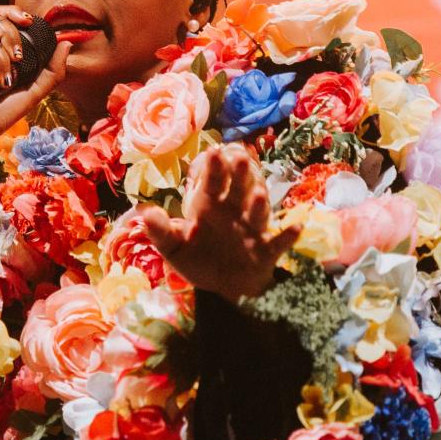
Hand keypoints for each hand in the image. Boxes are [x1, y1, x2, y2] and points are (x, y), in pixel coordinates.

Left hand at [140, 143, 294, 302]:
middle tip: (241, 158)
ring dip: (258, 205)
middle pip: (238, 191)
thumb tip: (143, 214)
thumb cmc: (200, 259)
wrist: (223, 287)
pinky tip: (297, 227)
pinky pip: (278, 242)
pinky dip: (287, 236)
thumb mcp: (175, 249)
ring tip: (258, 194)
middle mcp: (234, 213)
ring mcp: (252, 231)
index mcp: (211, 207)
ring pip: (257, 214)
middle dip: (240, 177)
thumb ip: (160, 232)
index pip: (212, 184)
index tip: (213, 151)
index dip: (213, 169)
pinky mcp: (266, 252)